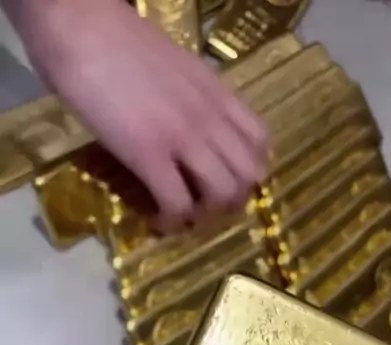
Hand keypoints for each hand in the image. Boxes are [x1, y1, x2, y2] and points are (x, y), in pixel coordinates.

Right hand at [7, 0, 267, 231]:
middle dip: (232, 200)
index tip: (226, 180)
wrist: (80, 25)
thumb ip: (192, 99)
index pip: (259, 141)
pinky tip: (157, 220)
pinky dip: (171, 222)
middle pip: (249, 176)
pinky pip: (177, 204)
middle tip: (205, 205)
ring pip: (224, 194)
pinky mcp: (148, 154)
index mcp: (216, 94)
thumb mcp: (176, 68)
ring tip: (182, 213)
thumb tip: (188, 127)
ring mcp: (182, 137)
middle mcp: (209, 117)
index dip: (247, 171)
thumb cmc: (117, 41)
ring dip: (206, 214)